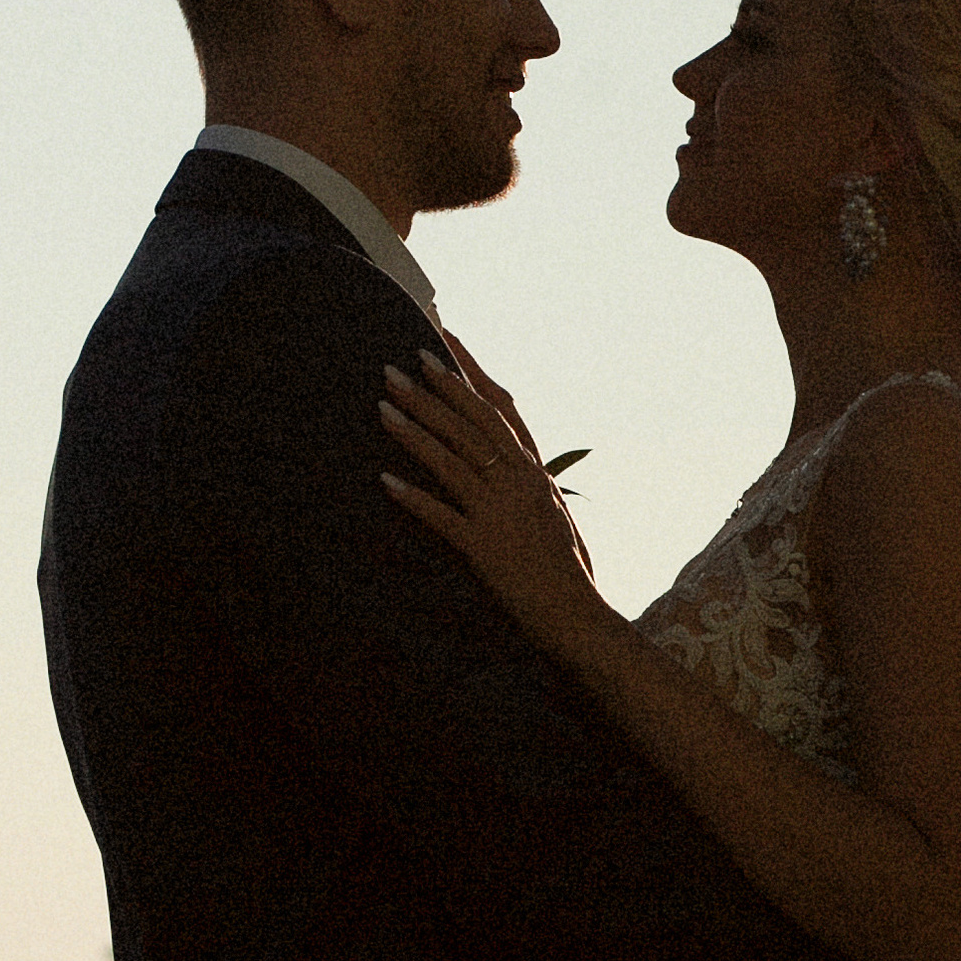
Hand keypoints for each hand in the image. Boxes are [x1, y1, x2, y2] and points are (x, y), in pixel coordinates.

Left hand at [379, 346, 597, 632]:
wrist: (577, 617)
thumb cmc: (567, 572)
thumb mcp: (552, 517)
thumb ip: (528, 485)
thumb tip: (507, 462)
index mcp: (535, 472)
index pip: (498, 409)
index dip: (468, 374)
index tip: (442, 343)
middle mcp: (519, 483)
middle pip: (469, 426)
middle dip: (430, 392)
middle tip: (394, 366)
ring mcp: (502, 513)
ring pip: (451, 460)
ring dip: (414, 431)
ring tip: (382, 406)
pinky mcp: (484, 547)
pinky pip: (441, 516)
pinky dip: (413, 497)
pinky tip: (384, 480)